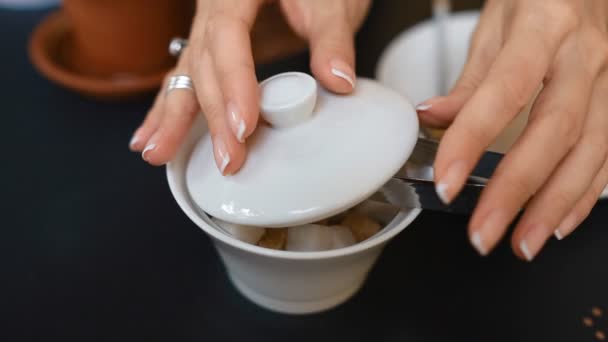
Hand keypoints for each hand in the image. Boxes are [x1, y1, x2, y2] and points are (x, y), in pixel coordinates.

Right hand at [129, 0, 369, 174]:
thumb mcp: (330, 0)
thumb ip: (331, 36)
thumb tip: (338, 80)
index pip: (228, 36)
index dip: (234, 82)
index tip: (245, 125)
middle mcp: (214, 8)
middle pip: (204, 62)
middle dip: (212, 115)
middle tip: (226, 158)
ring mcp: (208, 29)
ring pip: (186, 73)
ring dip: (174, 117)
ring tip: (157, 153)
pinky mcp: (212, 47)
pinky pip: (186, 76)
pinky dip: (170, 107)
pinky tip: (152, 135)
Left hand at [416, 0, 607, 259]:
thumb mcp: (495, 23)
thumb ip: (470, 79)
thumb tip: (434, 119)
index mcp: (543, 26)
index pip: (504, 91)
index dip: (472, 140)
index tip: (447, 180)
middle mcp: (585, 53)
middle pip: (553, 131)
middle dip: (515, 190)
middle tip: (483, 231)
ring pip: (590, 151)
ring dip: (553, 205)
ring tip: (520, 242)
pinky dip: (584, 194)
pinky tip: (558, 222)